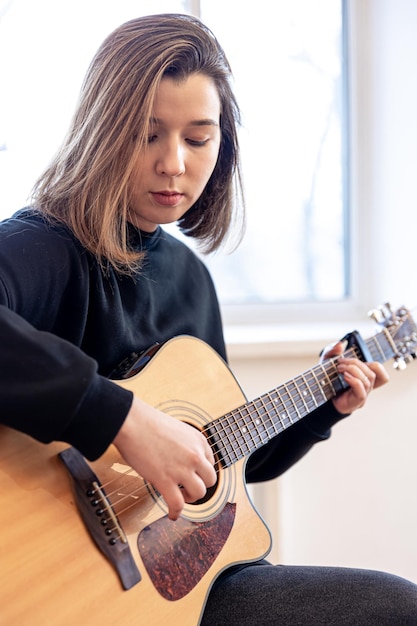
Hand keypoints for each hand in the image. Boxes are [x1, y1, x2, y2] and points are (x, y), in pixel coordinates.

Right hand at [113, 396, 215, 519]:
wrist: (132, 423)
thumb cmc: (148, 423)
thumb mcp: (178, 430)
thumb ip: (185, 445)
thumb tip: (183, 459)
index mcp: (199, 441)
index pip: (210, 464)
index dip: (201, 472)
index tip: (193, 476)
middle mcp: (195, 456)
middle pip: (210, 481)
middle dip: (199, 486)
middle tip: (187, 487)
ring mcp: (182, 469)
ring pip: (199, 494)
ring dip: (189, 499)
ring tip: (179, 496)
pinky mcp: (165, 481)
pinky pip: (178, 504)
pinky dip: (176, 512)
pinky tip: (172, 514)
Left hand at [321, 341, 389, 414]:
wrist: (319, 396)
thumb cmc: (326, 379)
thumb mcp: (326, 361)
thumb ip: (332, 350)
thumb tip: (340, 344)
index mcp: (364, 378)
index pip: (382, 374)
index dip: (374, 364)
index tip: (355, 360)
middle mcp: (366, 387)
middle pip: (374, 373)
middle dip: (356, 363)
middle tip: (341, 362)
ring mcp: (362, 395)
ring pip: (368, 380)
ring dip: (353, 370)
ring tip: (339, 369)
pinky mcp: (355, 402)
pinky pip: (362, 391)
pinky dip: (354, 380)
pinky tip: (344, 377)